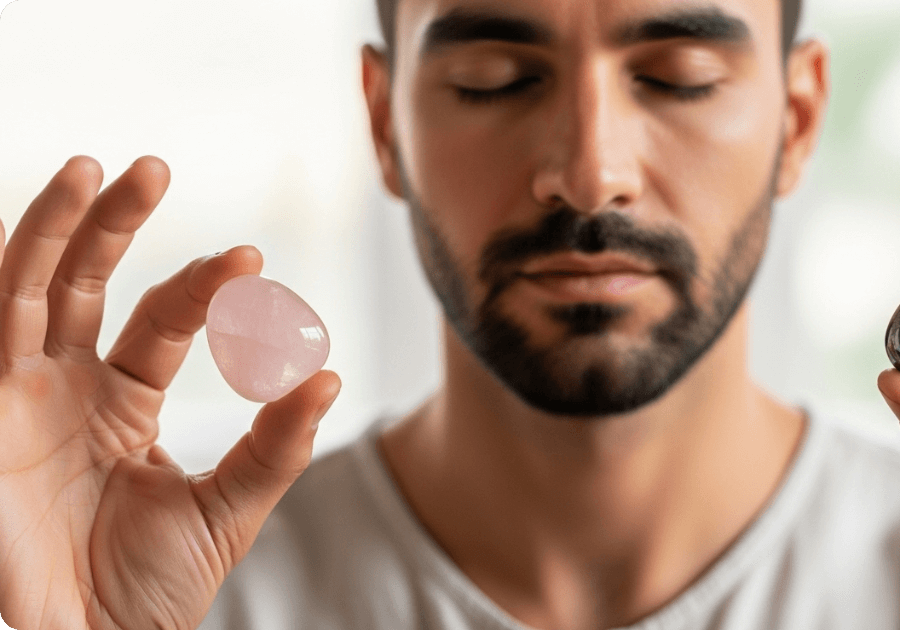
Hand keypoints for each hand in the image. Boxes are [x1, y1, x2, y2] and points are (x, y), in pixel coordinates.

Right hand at [0, 157, 340, 628]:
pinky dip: (11, 272)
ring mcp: (19, 398)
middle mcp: (66, 390)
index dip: (200, 287)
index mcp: (122, 405)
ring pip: (29, 288)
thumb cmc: (148, 594)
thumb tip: (327, 374)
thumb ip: (274, 445)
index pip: (161, 322)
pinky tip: (28, 225)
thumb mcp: (226, 510)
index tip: (252, 262)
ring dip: (53, 226)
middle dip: (113, 223)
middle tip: (155, 167)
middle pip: (86, 283)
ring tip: (91, 168)